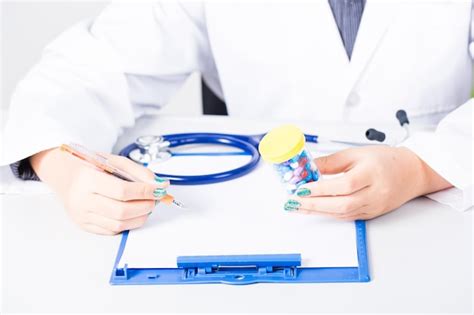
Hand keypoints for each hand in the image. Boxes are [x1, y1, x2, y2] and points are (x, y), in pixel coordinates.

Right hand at [30, 148, 168, 234]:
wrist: (65, 175)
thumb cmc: (91, 167)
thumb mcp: (114, 161)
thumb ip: (138, 172)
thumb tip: (159, 185)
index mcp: (88, 179)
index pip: (122, 191)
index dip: (144, 192)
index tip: (159, 189)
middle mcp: (82, 200)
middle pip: (122, 211)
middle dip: (145, 206)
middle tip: (155, 199)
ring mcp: (82, 216)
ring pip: (118, 224)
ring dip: (139, 217)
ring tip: (146, 206)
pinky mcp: (84, 226)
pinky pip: (112, 231)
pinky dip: (128, 224)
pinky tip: (133, 214)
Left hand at [284, 146, 451, 219]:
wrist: (412, 173)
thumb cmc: (385, 160)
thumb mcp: (357, 153)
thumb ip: (332, 162)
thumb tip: (308, 167)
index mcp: (373, 173)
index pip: (344, 184)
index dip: (321, 188)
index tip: (301, 188)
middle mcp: (376, 193)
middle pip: (342, 204)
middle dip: (314, 204)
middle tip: (293, 202)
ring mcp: (374, 206)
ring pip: (342, 213)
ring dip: (317, 211)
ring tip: (298, 206)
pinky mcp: (371, 214)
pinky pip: (347, 216)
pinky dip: (328, 213)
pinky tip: (314, 209)